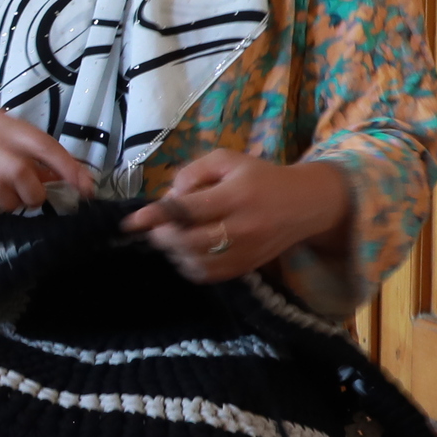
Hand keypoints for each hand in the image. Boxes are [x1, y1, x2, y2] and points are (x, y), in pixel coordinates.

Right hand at [0, 105, 95, 218]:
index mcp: (7, 127)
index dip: (70, 170)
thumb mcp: (4, 130)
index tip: (88, 189)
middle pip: (29, 182)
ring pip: (11, 201)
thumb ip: (35, 151)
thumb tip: (69, 176)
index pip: (47, 149)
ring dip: (10, 200)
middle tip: (27, 191)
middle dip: (34, 193)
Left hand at [122, 150, 351, 282]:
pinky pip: (207, 276)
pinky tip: (187, 251)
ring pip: (195, 262)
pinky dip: (188, 266)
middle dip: (162, 235)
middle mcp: (241, 227)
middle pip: (187, 242)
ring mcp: (245, 252)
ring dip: (173, 252)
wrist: (304, 205)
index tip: (132, 221)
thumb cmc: (259, 177)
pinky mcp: (246, 268)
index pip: (188, 210)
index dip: (156, 216)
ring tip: (173, 237)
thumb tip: (168, 198)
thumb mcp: (227, 160)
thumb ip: (193, 172)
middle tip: (156, 226)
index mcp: (235, 195)